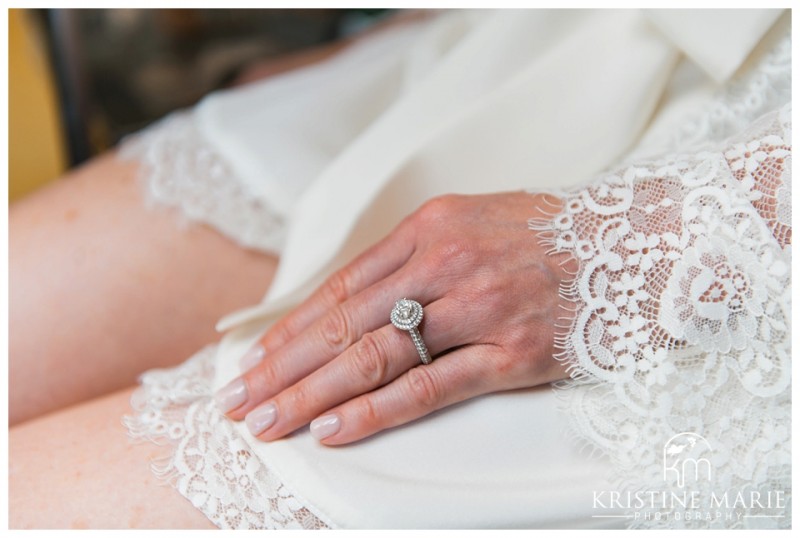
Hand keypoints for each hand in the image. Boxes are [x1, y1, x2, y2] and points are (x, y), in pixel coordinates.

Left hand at [215, 192, 575, 444]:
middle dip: (282, 366)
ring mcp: (478, 309)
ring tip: (267, 420)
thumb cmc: (548, 235)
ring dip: (312, 393)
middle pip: (343, 324)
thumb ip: (414, 255)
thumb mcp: (472, 221)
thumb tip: (353, 298)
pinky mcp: (510, 354)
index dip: (291, 327)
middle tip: (237, 399)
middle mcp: (446, 264)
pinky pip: (428, 387)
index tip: (255, 358)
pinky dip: (375, 411)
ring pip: (374, 358)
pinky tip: (333, 430)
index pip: (342, 286)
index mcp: (430, 227)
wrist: (637, 243)